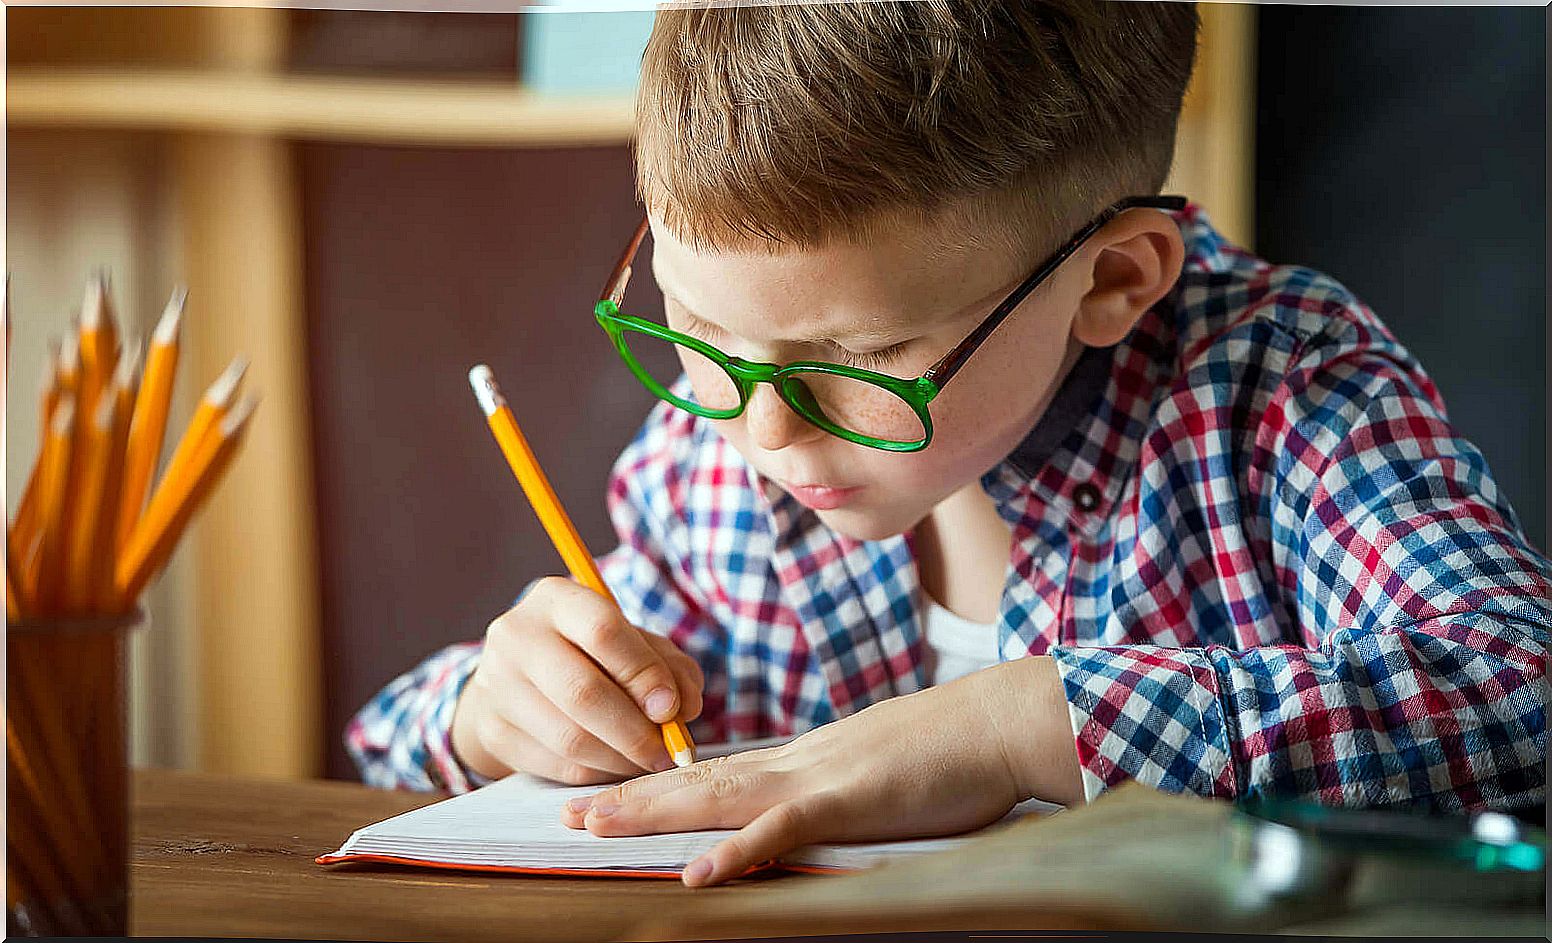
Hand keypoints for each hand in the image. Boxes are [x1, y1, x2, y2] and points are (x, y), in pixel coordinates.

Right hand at [450, 576, 703, 784]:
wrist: (515, 679)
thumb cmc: (589, 654)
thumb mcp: (631, 643)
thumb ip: (668, 666)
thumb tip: (685, 707)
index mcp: (556, 599)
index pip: (603, 631)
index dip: (645, 674)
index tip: (674, 708)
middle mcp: (516, 636)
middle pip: (583, 692)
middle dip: (636, 731)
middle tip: (668, 751)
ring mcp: (497, 685)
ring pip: (571, 737)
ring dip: (621, 759)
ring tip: (648, 760)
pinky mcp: (493, 731)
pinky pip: (557, 765)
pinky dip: (598, 773)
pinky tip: (616, 765)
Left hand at [560, 656, 1081, 885]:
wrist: (1000, 722)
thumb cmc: (952, 753)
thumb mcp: (877, 774)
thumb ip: (837, 794)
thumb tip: (809, 813)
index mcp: (803, 762)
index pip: (716, 775)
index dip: (659, 787)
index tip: (611, 797)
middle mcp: (796, 765)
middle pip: (697, 781)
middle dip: (630, 798)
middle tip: (566, 810)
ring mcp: (818, 779)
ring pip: (718, 796)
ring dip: (652, 812)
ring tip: (593, 825)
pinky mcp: (850, 801)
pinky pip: (783, 830)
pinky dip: (738, 851)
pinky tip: (696, 872)